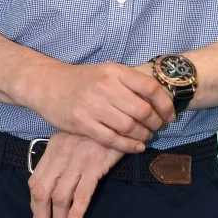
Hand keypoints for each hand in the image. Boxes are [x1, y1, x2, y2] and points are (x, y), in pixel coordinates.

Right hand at [28, 62, 175, 153]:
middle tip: (157, 128)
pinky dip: (128, 145)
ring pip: (129, 126)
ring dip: (143, 136)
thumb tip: (159, 100)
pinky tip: (135, 146)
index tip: (170, 115)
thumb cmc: (82, 80)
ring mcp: (93, 105)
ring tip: (145, 137)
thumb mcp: (106, 72)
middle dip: (155, 123)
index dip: (165, 104)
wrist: (48, 84)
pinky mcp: (82, 123)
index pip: (150, 87)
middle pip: (142, 110)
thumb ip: (129, 83)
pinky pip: (112, 139)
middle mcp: (105, 86)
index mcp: (115, 71)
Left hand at [29, 132, 124, 217]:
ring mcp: (77, 160)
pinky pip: (82, 195)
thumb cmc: (96, 129)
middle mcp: (61, 155)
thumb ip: (62, 157)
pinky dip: (75, 214)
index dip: (35, 206)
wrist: (118, 114)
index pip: (36, 181)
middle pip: (42, 192)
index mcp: (53, 148)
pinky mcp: (95, 165)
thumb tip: (54, 181)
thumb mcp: (73, 138)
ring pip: (60, 197)